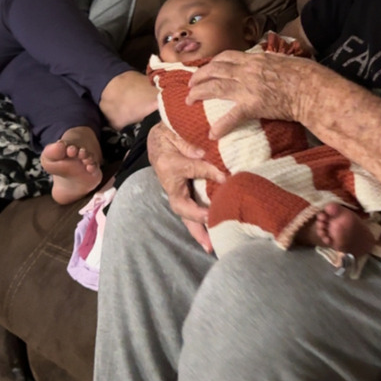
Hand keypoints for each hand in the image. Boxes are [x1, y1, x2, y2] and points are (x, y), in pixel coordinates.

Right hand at [147, 122, 225, 252]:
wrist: (157, 137)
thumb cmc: (168, 134)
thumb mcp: (175, 134)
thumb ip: (188, 144)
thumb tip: (203, 155)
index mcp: (169, 166)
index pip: (191, 171)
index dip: (207, 174)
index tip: (224, 178)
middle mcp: (170, 184)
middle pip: (182, 208)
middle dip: (196, 225)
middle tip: (209, 242)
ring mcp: (176, 191)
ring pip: (186, 214)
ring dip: (197, 231)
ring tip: (211, 247)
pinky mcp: (182, 194)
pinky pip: (190, 211)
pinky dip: (199, 224)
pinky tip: (212, 234)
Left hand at [187, 49, 310, 138]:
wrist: (311, 89)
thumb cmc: (304, 74)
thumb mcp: (283, 60)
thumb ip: (269, 61)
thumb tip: (266, 60)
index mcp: (255, 59)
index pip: (227, 56)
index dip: (213, 63)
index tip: (206, 68)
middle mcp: (247, 70)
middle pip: (215, 69)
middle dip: (199, 76)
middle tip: (191, 85)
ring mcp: (248, 87)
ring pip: (215, 87)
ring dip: (199, 92)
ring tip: (189, 100)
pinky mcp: (253, 105)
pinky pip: (232, 116)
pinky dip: (221, 125)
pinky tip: (212, 133)